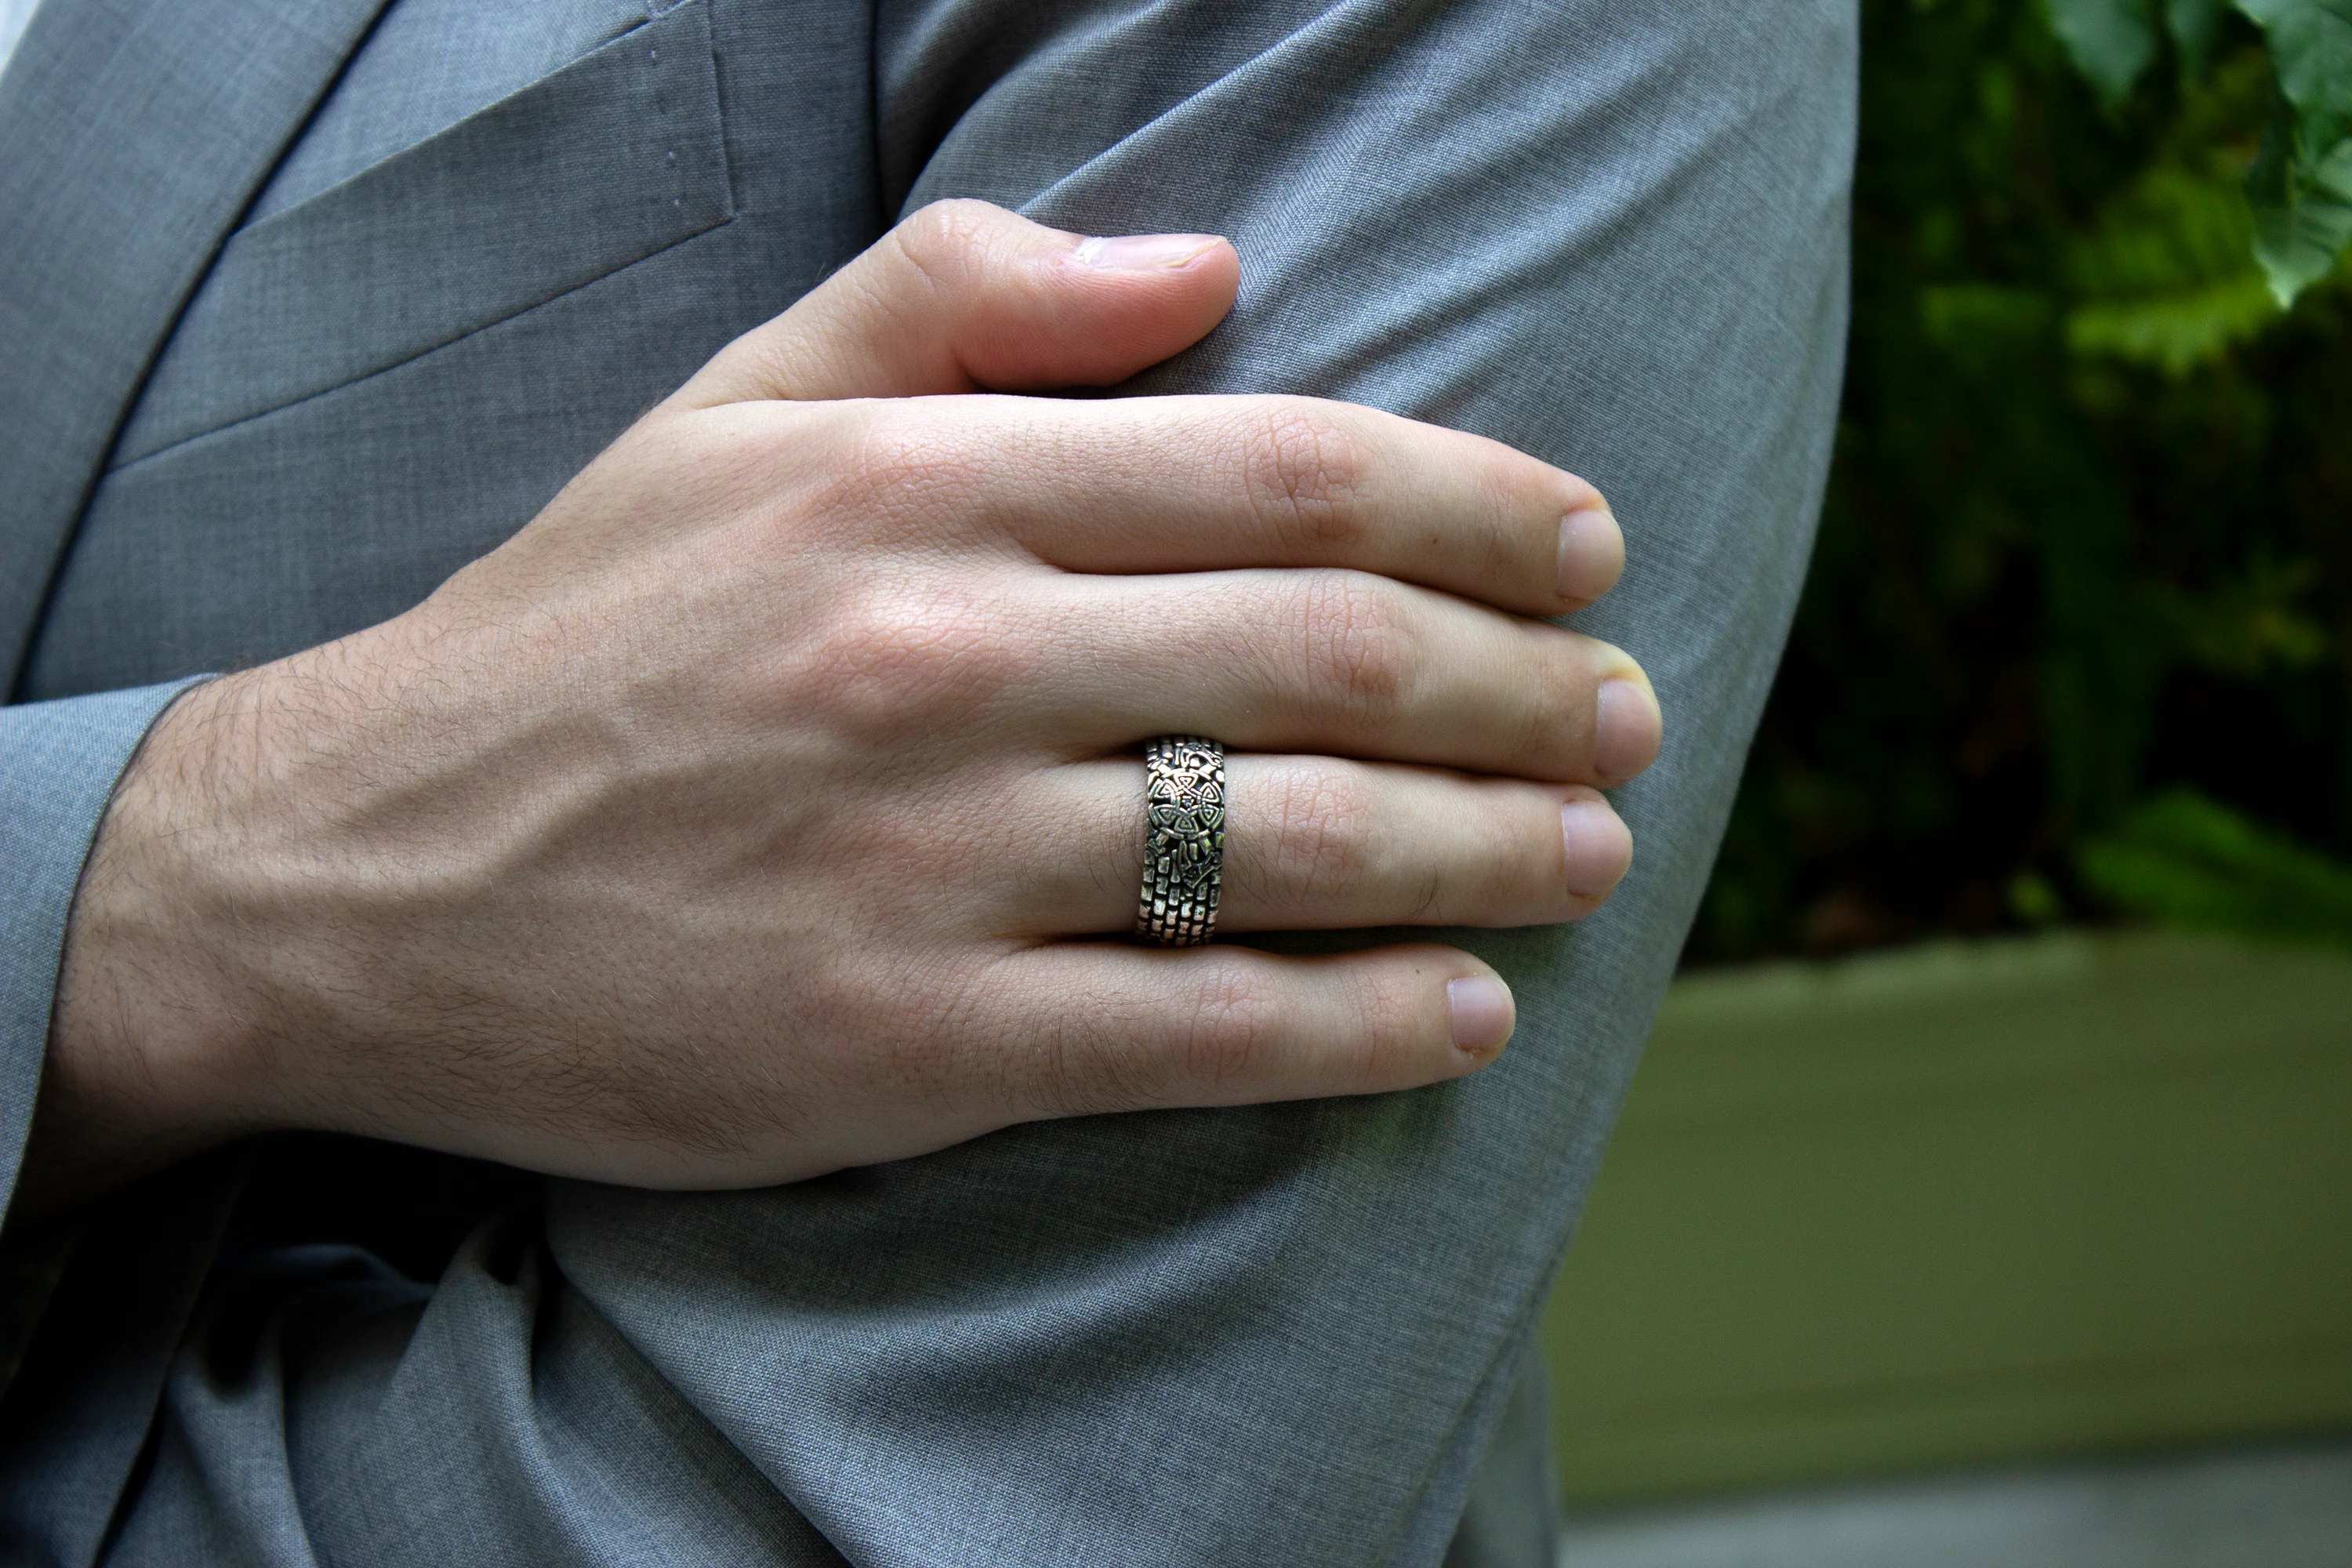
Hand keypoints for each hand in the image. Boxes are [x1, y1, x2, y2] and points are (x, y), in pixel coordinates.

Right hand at [34, 201, 1658, 1203]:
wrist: (352, 873)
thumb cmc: (574, 631)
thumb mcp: (731, 405)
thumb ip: (966, 301)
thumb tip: (1214, 265)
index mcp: (921, 483)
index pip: (1290, 471)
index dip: (1482, 509)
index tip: (1587, 550)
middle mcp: (939, 654)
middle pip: (1328, 654)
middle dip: (1523, 685)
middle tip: (1627, 711)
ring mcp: (924, 857)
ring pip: (1286, 845)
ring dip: (1485, 850)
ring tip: (1590, 849)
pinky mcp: (902, 1041)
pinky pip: (1193, 1031)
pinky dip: (1359, 1021)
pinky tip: (1468, 1014)